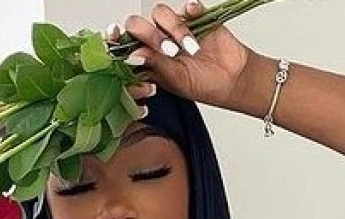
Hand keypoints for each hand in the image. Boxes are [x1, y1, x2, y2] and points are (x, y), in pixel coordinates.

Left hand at [106, 2, 252, 109]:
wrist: (231, 79)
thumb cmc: (202, 85)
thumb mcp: (176, 81)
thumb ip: (155, 65)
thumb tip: (135, 55)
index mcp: (148, 59)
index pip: (125, 45)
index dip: (116, 38)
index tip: (113, 34)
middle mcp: (158, 41)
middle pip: (139, 25)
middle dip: (149, 35)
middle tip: (168, 50)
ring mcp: (175, 28)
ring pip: (160, 14)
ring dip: (174, 29)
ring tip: (189, 48)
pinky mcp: (194, 17)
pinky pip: (187, 5)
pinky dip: (190, 10)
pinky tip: (195, 19)